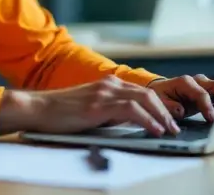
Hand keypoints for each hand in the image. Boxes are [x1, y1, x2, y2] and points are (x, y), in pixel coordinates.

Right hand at [0, 75, 180, 136]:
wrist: (38, 108)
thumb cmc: (61, 114)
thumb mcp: (91, 110)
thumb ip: (110, 112)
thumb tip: (132, 124)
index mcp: (108, 84)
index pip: (142, 92)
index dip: (160, 105)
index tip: (171, 119)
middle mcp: (109, 85)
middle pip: (148, 94)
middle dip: (166, 110)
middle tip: (175, 126)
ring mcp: (104, 93)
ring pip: (144, 99)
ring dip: (161, 115)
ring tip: (170, 129)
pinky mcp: (98, 105)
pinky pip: (131, 110)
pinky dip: (147, 119)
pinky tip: (154, 129)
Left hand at [147, 74, 213, 122]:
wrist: (159, 92)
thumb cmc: (159, 96)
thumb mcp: (158, 102)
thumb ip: (169, 107)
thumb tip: (180, 110)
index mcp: (184, 83)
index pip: (202, 94)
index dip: (208, 107)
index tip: (212, 120)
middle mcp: (196, 81)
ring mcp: (203, 86)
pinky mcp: (207, 93)